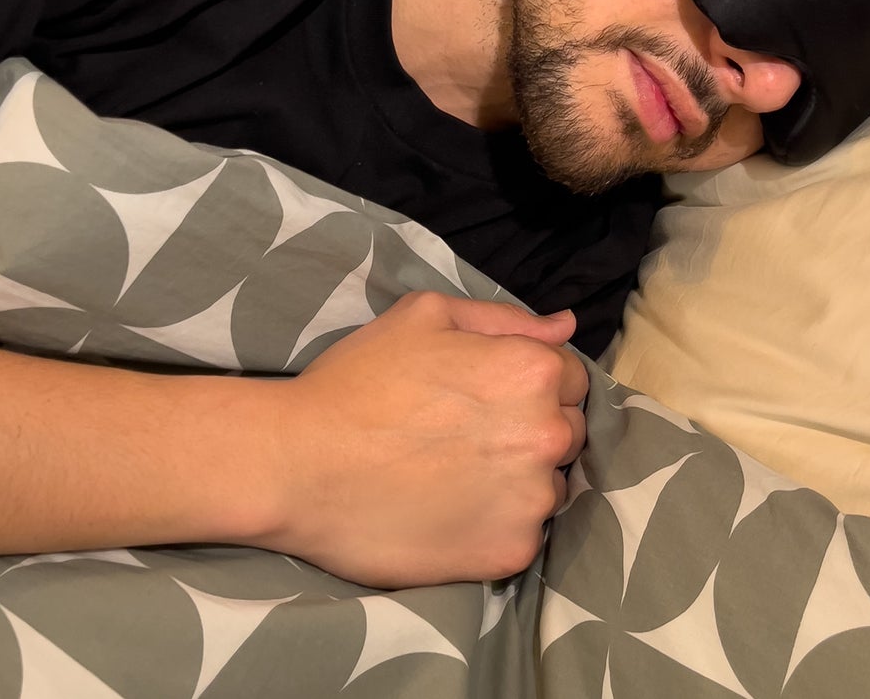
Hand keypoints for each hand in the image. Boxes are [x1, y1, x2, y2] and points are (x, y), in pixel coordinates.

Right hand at [251, 291, 588, 586]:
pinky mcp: (509, 553)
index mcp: (533, 370)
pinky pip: (524, 534)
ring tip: (455, 476)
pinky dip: (497, 525)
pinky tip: (450, 511)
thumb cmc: (359, 379)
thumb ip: (505, 320)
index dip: (531, 383)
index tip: (489, 397)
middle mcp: (547, 433)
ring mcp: (531, 499)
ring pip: (549, 486)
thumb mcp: (427, 316)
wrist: (298, 463)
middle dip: (530, 430)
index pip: (571, 377)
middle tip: (468, 436)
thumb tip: (564, 326)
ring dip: (518, 480)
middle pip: (566, 431)